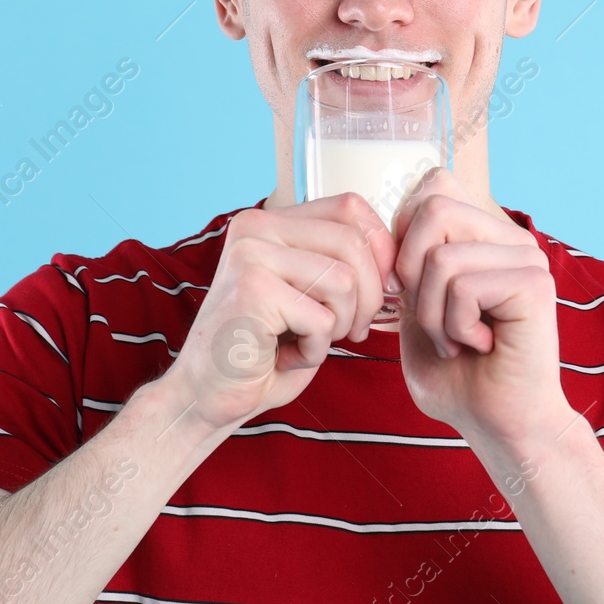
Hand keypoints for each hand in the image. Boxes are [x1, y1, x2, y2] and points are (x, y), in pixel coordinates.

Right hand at [166, 193, 396, 431]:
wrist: (208, 396)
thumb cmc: (266, 349)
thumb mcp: (309, 293)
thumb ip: (339, 261)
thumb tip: (396, 254)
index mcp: (269, 220)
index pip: (350, 207)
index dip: (380, 248)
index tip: (382, 288)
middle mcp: (255, 227)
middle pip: (353, 242)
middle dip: (369, 295)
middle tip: (352, 330)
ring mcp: (250, 255)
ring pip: (343, 281)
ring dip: (340, 325)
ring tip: (311, 341)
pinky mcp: (252, 291)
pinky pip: (321, 320)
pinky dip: (315, 350)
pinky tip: (286, 357)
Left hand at [391, 168, 574, 447]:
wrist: (497, 425)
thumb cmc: (456, 375)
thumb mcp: (414, 307)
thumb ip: (406, 260)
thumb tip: (388, 223)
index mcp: (484, 235)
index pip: (435, 183)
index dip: (405, 230)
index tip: (410, 286)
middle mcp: (510, 238)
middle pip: (431, 208)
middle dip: (410, 272)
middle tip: (432, 320)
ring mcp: (527, 257)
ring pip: (441, 256)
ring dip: (431, 313)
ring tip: (457, 340)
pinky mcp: (534, 284)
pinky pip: (463, 285)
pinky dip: (454, 326)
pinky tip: (480, 346)